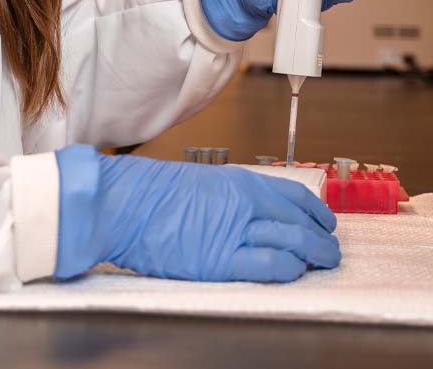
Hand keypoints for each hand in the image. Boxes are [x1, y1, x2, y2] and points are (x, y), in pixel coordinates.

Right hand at [54, 145, 339, 282]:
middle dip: (323, 240)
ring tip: (321, 264)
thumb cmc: (153, 193)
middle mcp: (244, 202)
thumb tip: (257, 217)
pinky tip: (293, 271)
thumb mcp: (202, 183)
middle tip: (330, 251)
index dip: (318, 212)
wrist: (123, 203)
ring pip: (295, 242)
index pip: (295, 196)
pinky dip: (290, 268)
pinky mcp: (222, 260)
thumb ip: (232, 198)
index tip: (325, 223)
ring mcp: (235, 230)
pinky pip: (272, 264)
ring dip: (316, 256)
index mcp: (239, 181)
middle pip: (301, 221)